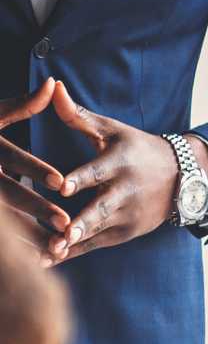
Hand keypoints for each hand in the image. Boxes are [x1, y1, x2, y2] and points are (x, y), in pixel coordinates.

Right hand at [0, 81, 69, 262]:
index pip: (12, 157)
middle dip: (34, 208)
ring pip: (3, 218)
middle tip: (65, 224)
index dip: (34, 169)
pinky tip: (37, 258)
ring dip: (27, 234)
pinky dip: (16, 246)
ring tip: (57, 248)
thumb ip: (23, 105)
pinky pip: (1, 232)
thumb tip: (54, 84)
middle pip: (6, 192)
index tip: (61, 182)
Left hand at [49, 82, 181, 261]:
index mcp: (119, 164)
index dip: (80, 179)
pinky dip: (73, 253)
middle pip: (100, 209)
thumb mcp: (113, 130)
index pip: (97, 172)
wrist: (183, 177)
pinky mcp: (125, 233)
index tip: (62, 187)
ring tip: (50, 252)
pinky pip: (94, 245)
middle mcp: (125, 192)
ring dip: (72, 242)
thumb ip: (78, 115)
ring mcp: (127, 216)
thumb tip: (53, 86)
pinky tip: (47, 260)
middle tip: (63, 233)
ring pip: (95, 231)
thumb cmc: (137, 149)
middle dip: (82, 222)